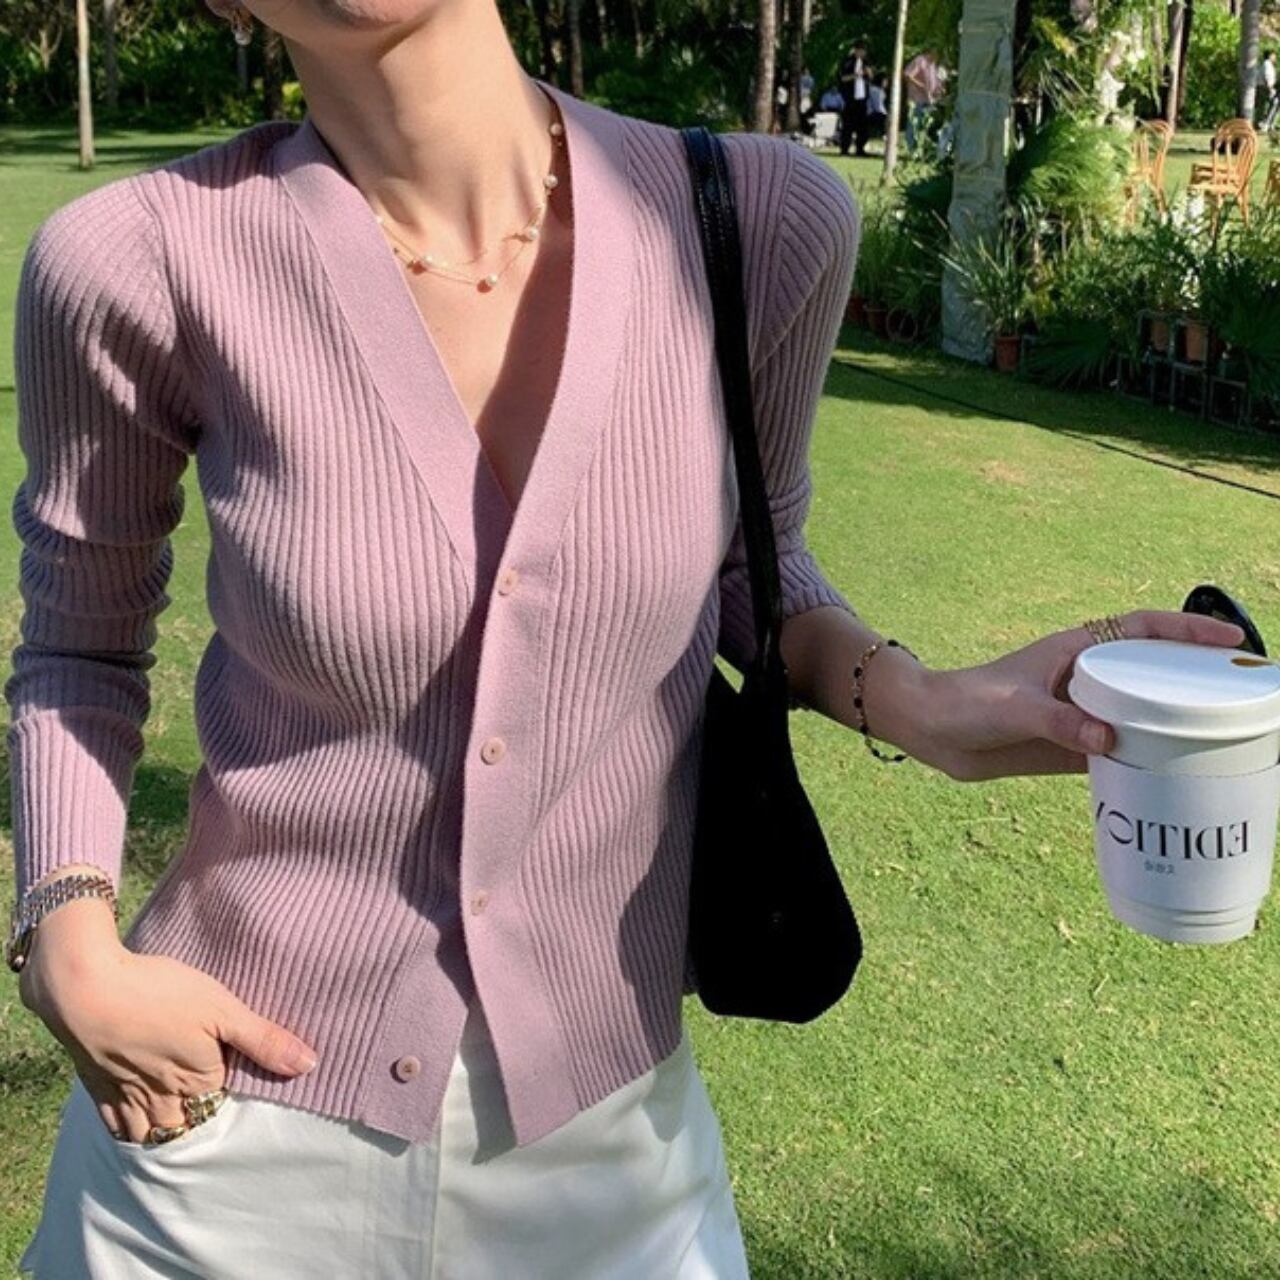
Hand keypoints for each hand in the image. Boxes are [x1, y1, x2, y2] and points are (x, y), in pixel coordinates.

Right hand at [20, 922, 318, 1143]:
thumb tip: (309, 1066)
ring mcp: (127, 1096)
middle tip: (209, 1118)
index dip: (232, 1096)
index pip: (223, 1102)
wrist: (83, 988)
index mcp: (198, 1080)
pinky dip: (129, 1133)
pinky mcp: (98, 1087)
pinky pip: (116, 1126)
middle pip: (187, 1125)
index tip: (241, 1094)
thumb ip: (264, 1040)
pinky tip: (135, 1131)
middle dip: (199, 1125)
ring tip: (180, 1131)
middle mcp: (163, 1097)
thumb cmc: (160, 993)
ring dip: (166, 1134)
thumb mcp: (223, 1009)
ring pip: (151, 1132)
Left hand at [889, 609, 1245, 781]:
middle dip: (1194, 678)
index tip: (1230, 639)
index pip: (1142, 630)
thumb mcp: (1012, 707)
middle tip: (1241, 694)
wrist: (930, 730)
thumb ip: (1057, 722)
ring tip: (1222, 739)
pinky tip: (1171, 778)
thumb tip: (1110, 742)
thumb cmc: (965, 701)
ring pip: (1140, 714)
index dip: (1187, 630)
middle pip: (1151, 672)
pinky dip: (1144, 761)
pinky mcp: (1070, 747)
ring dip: (1174, 724)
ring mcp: (1080, 714)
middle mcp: (1084, 679)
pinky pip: (1119, 752)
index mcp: (1075, 652)